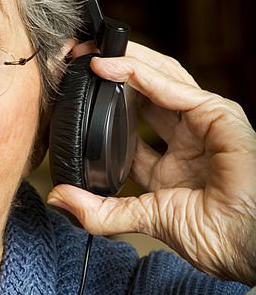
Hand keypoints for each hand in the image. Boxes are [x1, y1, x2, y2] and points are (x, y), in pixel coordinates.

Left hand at [46, 41, 255, 285]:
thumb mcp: (142, 219)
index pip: (130, 126)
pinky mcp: (218, 114)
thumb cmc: (211, 234)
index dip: (100, 109)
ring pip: (160, 79)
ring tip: (89, 52)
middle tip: (74, 61)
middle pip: (144, 93)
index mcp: (170, 164)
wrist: (242, 242)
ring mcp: (204, 124)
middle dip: (110, 75)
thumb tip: (58, 199)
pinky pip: (174, 88)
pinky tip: (111, 67)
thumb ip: (99, 211)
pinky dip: (140, 74)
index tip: (69, 96)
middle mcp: (188, 139)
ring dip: (124, 63)